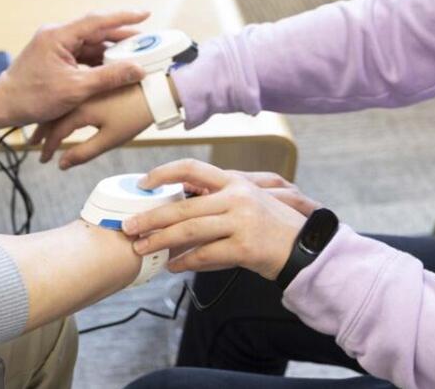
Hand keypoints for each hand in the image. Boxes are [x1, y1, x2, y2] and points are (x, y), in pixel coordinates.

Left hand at [0, 11, 150, 127]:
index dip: (124, 17)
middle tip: (147, 41)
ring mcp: (54, 46)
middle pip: (96, 30)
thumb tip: (137, 69)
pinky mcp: (54, 57)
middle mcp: (56, 35)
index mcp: (58, 36)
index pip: (97, 20)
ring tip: (136, 55)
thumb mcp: (76, 90)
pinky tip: (115, 67)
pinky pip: (82, 53)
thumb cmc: (32, 98)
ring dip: (111, 50)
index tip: (145, 13)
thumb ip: (109, 77)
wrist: (2, 105)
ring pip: (90, 43)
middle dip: (122, 36)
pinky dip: (99, 60)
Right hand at [33, 83, 152, 168]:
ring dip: (50, 118)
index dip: (48, 147)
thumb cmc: (136, 115)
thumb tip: (62, 164)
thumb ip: (84, 152)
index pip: (56, 131)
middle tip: (34, 146)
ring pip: (59, 104)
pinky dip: (61, 107)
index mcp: (80, 109)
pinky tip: (61, 113)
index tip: (45, 159)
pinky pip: (70, 96)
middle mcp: (78, 95)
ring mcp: (85, 87)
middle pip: (52, 115)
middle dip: (42, 132)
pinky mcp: (93, 84)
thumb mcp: (110, 139)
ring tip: (43, 131)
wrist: (156, 90)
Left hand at [121, 159, 311, 280]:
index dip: (164, 173)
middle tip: (129, 226)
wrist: (306, 248)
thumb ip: (215, 201)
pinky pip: (206, 255)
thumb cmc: (272, 227)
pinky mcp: (245, 247)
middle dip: (151, 217)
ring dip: (160, 241)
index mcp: (234, 182)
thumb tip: (175, 209)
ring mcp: (241, 222)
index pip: (192, 168)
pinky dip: (185, 262)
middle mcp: (236, 197)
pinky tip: (172, 266)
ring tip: (142, 248)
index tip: (143, 183)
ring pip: (189, 230)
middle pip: (183, 206)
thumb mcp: (247, 202)